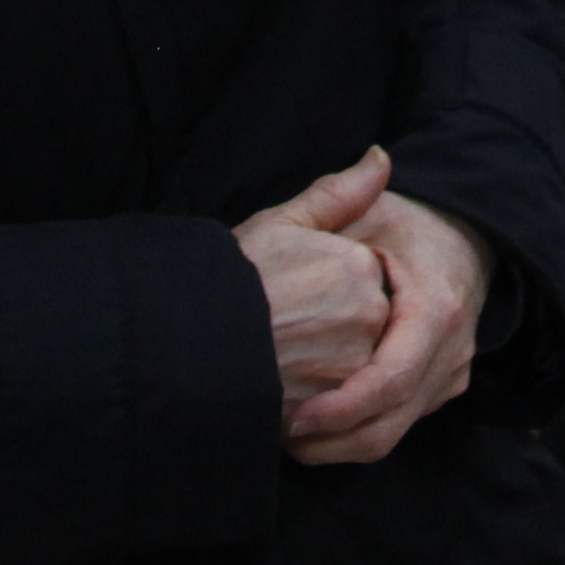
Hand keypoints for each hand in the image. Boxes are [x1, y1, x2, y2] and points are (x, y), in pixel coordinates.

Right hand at [237, 149, 395, 407]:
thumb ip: (340, 193)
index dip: (323, 290)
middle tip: (282, 327)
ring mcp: (354, 365)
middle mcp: (369, 315)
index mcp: (360, 266)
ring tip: (278, 356)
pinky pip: (338, 403)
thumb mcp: (280, 223)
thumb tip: (381, 157)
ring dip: (322, 364)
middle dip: (328, 329)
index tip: (291, 297)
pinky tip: (281, 383)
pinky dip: (314, 396)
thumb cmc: (230, 278)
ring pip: (351, 365)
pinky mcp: (333, 407)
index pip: (362, 280)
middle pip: (363, 323)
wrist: (183, 341)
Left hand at [288, 187, 493, 466]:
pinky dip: (352, 437)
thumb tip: (374, 160)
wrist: (464, 244)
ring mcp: (449, 377)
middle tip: (273, 435)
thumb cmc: (408, 227)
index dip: (342, 407)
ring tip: (283, 437)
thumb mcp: (374, 207)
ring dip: (335, 446)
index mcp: (436, 309)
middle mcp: (451, 353)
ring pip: (390, 436)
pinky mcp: (438, 392)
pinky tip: (311, 429)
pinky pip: (396, 428)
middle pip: (388, 424)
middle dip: (329, 440)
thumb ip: (350, 192)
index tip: (295, 417)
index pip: (392, 379)